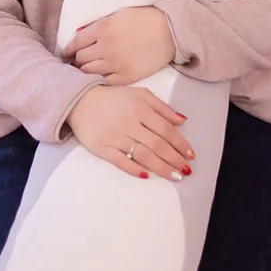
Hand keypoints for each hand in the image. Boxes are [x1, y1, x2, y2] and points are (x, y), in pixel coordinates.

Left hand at [61, 6, 174, 85]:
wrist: (170, 30)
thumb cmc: (144, 19)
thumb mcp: (118, 15)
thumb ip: (98, 26)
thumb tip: (79, 36)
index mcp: (102, 29)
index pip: (76, 43)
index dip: (68, 50)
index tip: (66, 55)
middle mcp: (106, 47)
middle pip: (80, 59)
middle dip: (76, 61)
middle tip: (74, 64)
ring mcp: (116, 63)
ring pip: (89, 72)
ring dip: (85, 71)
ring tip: (84, 72)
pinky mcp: (127, 76)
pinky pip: (105, 82)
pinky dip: (100, 81)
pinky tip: (100, 79)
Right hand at [66, 85, 195, 182]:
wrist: (80, 100)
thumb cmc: (114, 98)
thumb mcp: (139, 94)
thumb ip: (162, 107)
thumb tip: (183, 120)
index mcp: (140, 108)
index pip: (165, 130)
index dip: (180, 143)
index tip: (191, 155)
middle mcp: (129, 123)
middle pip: (156, 144)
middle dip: (174, 159)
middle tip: (187, 171)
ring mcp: (114, 136)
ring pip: (142, 154)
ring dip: (160, 167)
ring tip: (174, 176)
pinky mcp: (101, 147)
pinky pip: (120, 161)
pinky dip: (133, 168)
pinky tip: (146, 175)